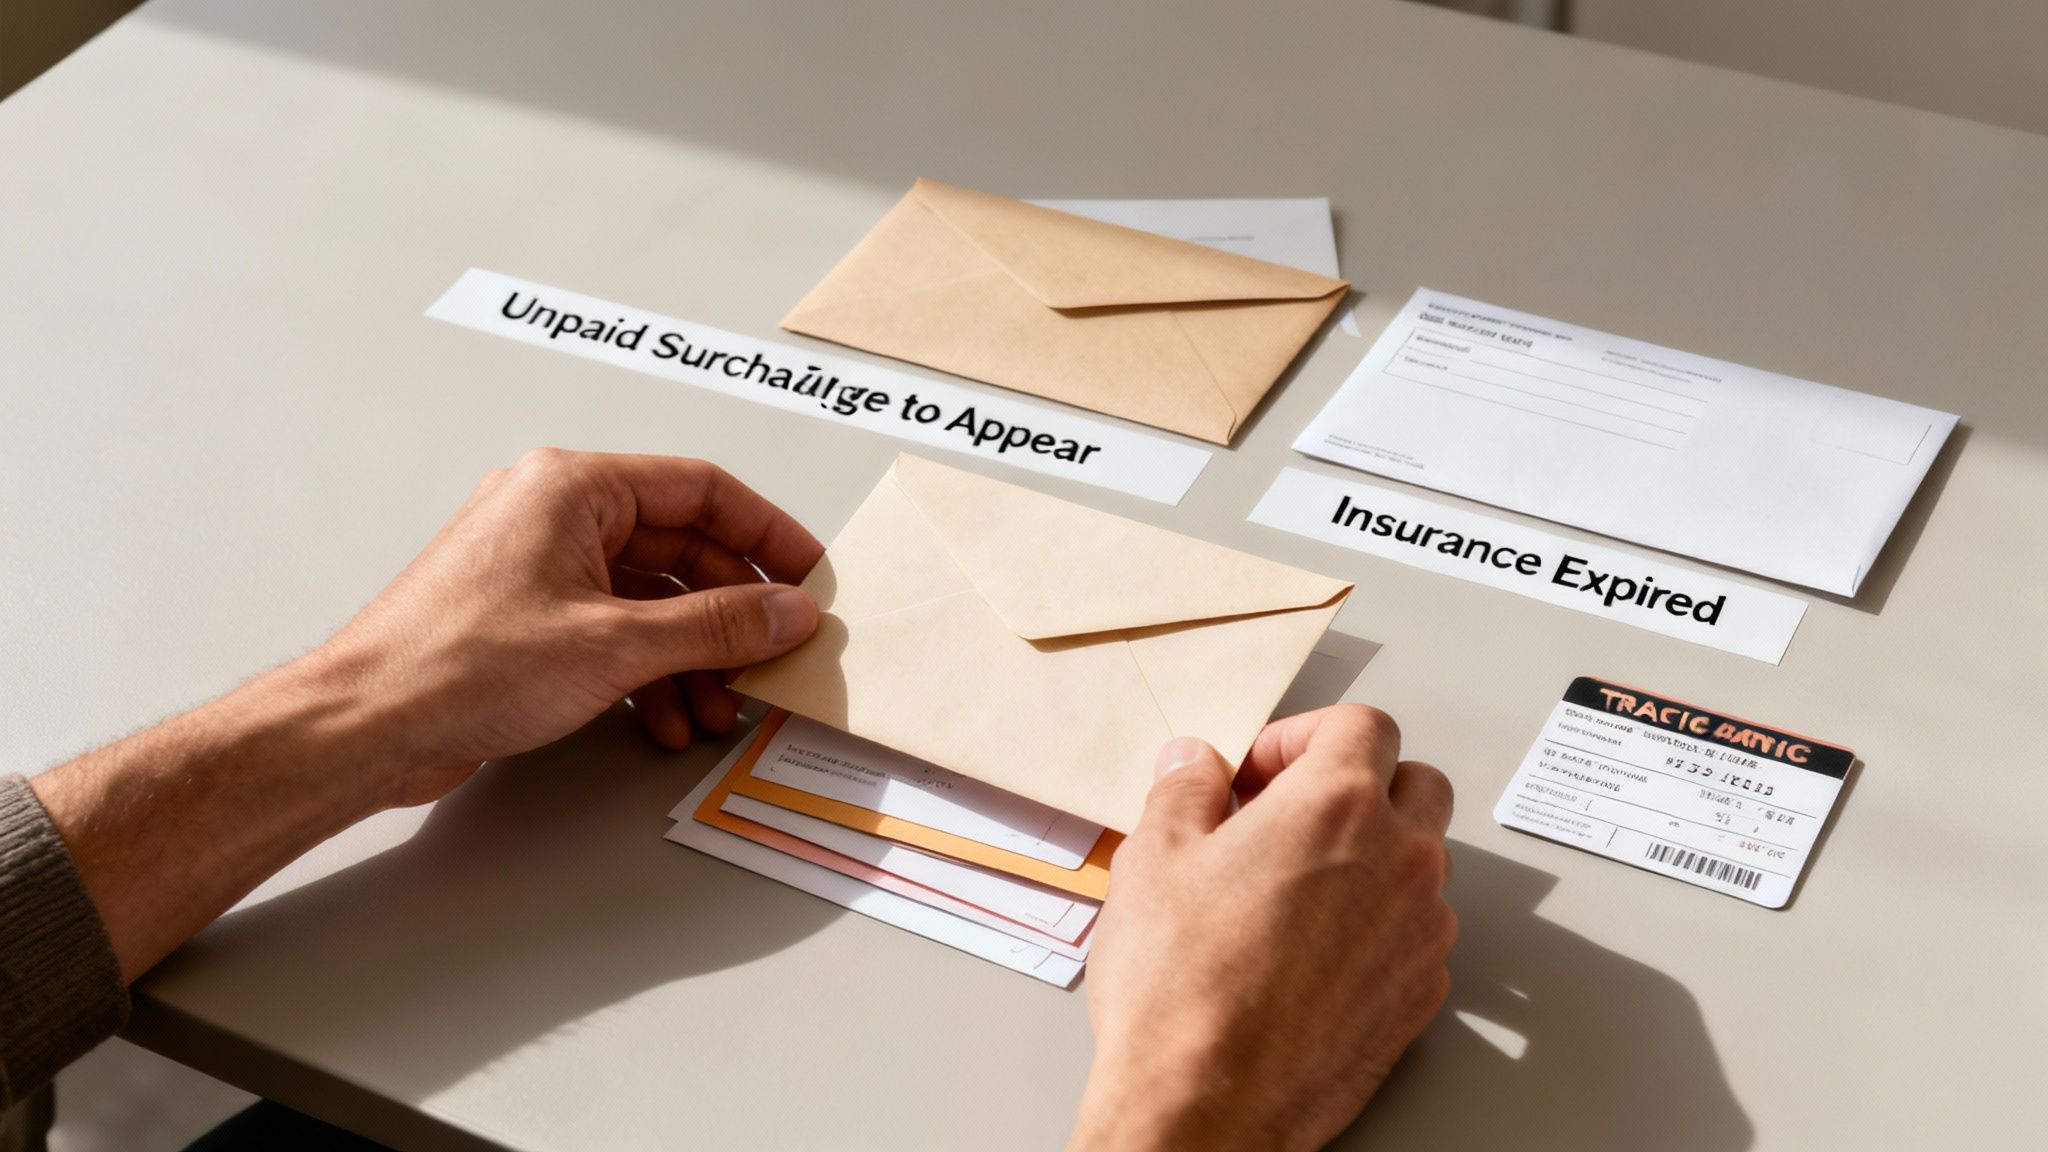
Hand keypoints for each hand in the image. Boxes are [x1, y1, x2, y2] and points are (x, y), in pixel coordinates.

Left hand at [310, 448, 825, 806]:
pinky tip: (667, 719)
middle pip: (680, 548)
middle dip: (730, 612)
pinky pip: (614, 631)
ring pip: (649, 598)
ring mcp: (539, 568)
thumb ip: (716, 625)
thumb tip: (786, 610)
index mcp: (573, 487)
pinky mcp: (527, 620)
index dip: (766, 533)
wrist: (365, 725)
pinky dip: (649, 673)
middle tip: (774, 652)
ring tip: (720, 706)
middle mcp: (555, 515)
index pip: (700, 489)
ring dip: (693, 654)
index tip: (809, 576)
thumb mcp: (615, 643)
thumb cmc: (459, 664)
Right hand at [1071, 705, 1455, 1151]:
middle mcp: (1400, 859)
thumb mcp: (1154, 856)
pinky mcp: (1422, 994)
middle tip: (1287, 816)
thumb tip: (1195, 764)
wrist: (1206, 1104)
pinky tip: (1310, 949)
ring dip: (1371, 856)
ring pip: (1422, 861)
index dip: (1303, 735)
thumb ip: (1184, 788)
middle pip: (1416, 782)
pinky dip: (1376, 924)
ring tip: (1294, 888)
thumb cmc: (1180, 986)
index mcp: (1337, 805)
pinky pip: (1415, 931)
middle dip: (1358, 785)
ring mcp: (1421, 930)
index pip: (1363, 724)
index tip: (1260, 771)